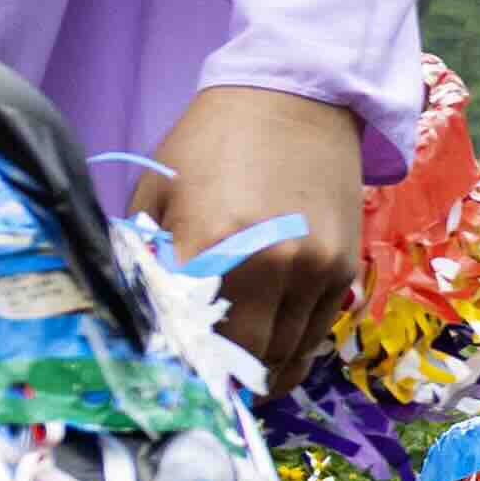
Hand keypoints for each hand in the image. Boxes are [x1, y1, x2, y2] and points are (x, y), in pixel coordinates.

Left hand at [140, 80, 369, 381]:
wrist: (299, 97)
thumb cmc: (212, 140)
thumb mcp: (159, 191)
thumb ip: (146, 256)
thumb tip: (136, 317)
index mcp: (210, 242)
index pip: (190, 335)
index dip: (178, 366)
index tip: (166, 379)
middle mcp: (269, 264)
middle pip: (244, 356)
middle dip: (221, 376)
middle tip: (200, 383)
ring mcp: (314, 269)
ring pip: (286, 353)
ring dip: (259, 369)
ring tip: (236, 373)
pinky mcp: (343, 268)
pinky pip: (317, 332)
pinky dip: (292, 350)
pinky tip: (270, 349)